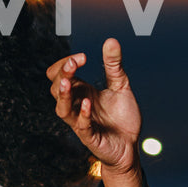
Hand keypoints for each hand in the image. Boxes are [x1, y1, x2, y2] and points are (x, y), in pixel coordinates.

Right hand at [47, 38, 140, 177]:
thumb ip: (114, 66)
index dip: (66, 63)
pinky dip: (82, 115)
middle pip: (57, 88)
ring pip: (61, 109)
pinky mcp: (90, 137)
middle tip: (76, 62)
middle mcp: (77, 105)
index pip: (60, 74)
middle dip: (64, 73)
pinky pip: (80, 126)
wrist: (131, 145)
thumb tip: (111, 40)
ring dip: (63, 95)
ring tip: (68, 81)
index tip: (83, 56)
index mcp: (81, 91)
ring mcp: (81, 121)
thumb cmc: (122, 118)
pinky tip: (87, 104)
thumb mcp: (120, 86)